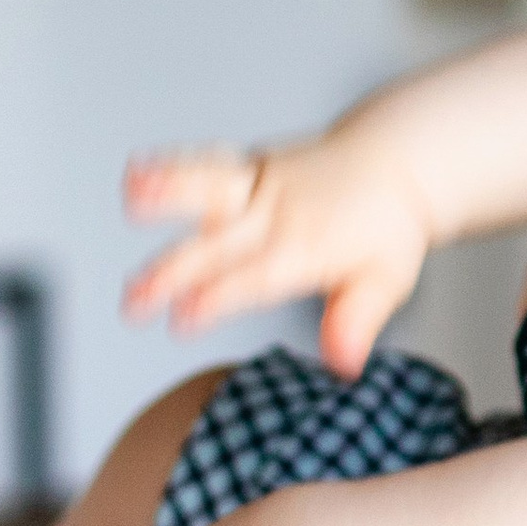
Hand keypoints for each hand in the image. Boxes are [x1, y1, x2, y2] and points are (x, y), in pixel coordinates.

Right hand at [124, 131, 434, 377]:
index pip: (253, 279)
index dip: (217, 297)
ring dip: (170, 192)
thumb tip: (345, 364)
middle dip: (172, 272)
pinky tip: (135, 173)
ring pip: (211, 186)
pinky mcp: (250, 164)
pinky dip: (172, 165)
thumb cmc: (385, 229)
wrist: (395, 161)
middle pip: (217, 245)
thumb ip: (357, 320)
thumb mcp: (386, 280)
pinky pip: (209, 162)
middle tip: (134, 302)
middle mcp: (277, 214)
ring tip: (132, 199)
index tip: (181, 319)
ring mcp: (261, 185)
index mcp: (305, 249)